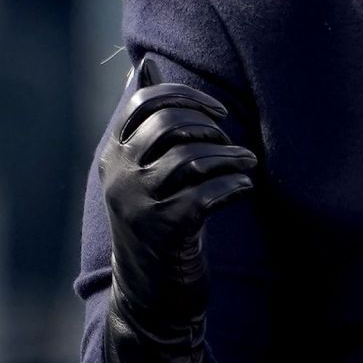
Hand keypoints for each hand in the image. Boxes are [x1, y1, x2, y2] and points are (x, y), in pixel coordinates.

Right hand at [100, 54, 256, 362]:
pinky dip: (233, 184)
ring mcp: (140, 205)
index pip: (144, 102)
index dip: (185, 96)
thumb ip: (143, 121)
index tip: (216, 113)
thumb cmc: (155, 223)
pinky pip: (207, 194)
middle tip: (230, 140)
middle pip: (168, 125)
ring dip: (230, 156)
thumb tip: (144, 64)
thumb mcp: (141, 171)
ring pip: (191, 158)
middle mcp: (120, 177)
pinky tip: (246, 185)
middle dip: (208, 125)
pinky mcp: (166, 231)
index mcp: (113, 155)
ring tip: (249, 162)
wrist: (149, 298)